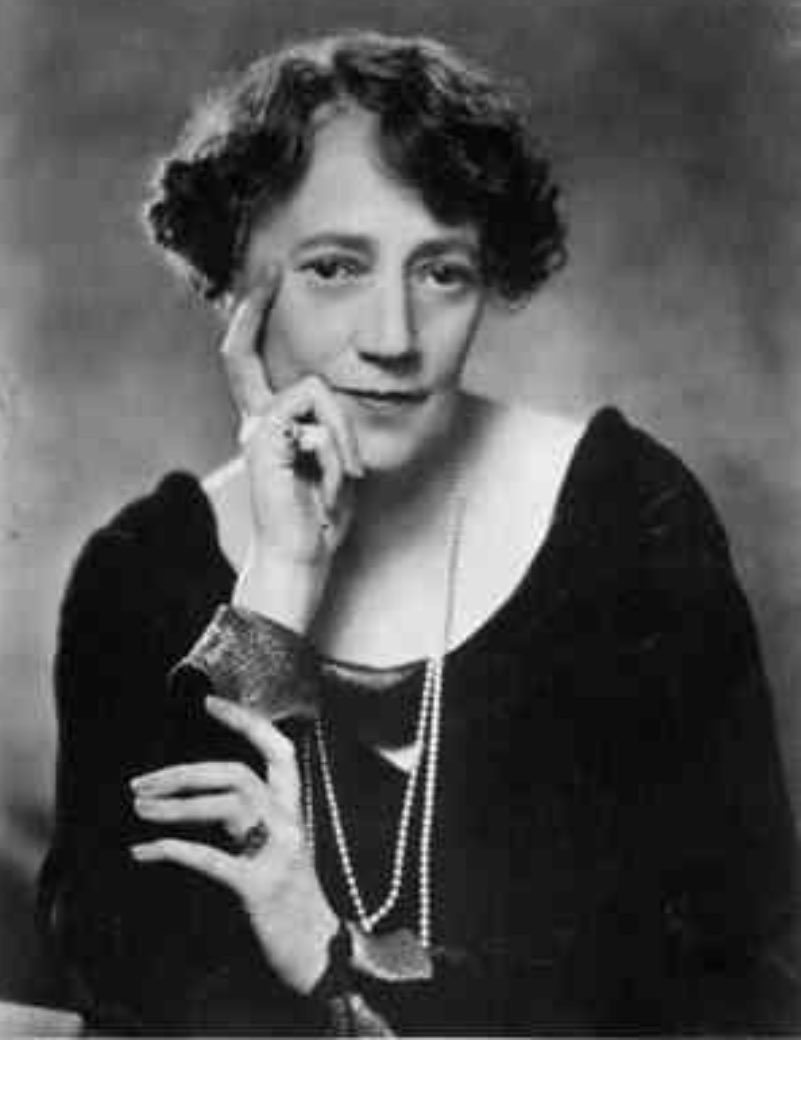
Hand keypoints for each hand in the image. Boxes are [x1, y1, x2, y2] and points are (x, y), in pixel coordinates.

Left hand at [130, 695, 337, 994]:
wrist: (320, 954)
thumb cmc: (291, 901)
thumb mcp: (277, 851)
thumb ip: (253, 822)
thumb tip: (202, 797)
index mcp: (294, 812)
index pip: (278, 751)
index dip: (247, 722)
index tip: (211, 703)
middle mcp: (290, 824)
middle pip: (238, 774)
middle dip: (185, 773)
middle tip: (141, 783)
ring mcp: (278, 854)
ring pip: (227, 805)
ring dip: (176, 805)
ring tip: (139, 810)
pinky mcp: (260, 887)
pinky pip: (212, 859)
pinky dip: (172, 850)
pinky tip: (142, 851)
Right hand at [221, 275, 363, 569]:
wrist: (304, 555)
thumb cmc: (322, 514)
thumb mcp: (335, 460)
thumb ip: (330, 426)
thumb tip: (329, 395)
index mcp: (269, 426)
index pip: (249, 366)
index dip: (252, 322)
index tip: (266, 282)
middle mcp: (254, 422)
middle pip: (240, 354)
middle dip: (253, 307)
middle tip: (273, 270)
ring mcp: (255, 430)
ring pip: (316, 389)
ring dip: (344, 431)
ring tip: (345, 473)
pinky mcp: (265, 441)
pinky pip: (318, 418)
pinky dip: (338, 448)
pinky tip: (332, 480)